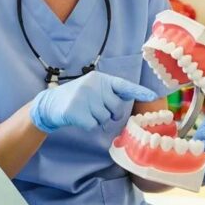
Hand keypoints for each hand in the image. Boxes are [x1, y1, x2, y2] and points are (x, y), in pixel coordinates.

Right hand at [29, 71, 157, 132]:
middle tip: (97, 110)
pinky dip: (88, 125)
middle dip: (111, 113)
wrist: (51, 104)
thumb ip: (109, 93)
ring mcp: (84, 97)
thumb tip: (125, 104)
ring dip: (97, 119)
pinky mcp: (76, 110)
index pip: (124, 85)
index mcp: (101, 79)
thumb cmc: (78, 98)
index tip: (153, 96)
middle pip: (116, 108)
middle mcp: (94, 85)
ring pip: (105, 118)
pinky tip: (79, 118)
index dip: (139, 91)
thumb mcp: (93, 89)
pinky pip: (93, 125)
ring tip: (85, 111)